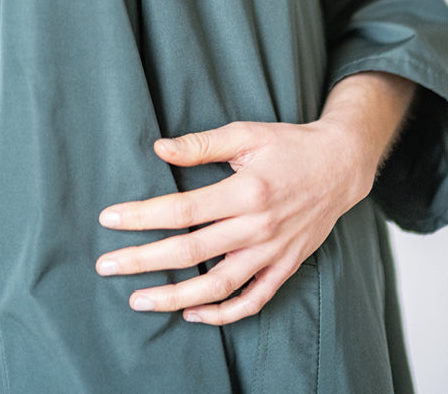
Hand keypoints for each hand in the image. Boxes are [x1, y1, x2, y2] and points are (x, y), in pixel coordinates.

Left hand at [96, 75, 414, 323]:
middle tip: (106, 266)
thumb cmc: (289, 145)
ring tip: (138, 300)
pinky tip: (193, 314)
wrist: (341, 166)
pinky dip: (223, 314)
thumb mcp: (246, 133)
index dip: (143, 217)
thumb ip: (201, 144)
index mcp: (245, 191)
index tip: (110, 219)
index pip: (182, 211)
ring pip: (218, 286)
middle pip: (191, 253)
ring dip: (175, 298)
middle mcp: (258, 227)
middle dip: (143, 261)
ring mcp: (273, 251)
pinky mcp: (286, 265)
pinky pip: (253, 300)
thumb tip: (158, 148)